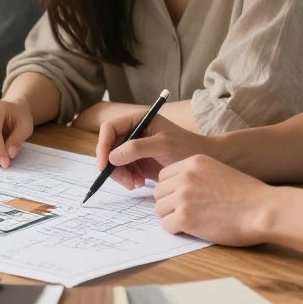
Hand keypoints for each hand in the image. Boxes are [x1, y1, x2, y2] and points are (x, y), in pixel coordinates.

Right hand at [94, 108, 212, 189]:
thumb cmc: (186, 147)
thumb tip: (112, 156)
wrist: (200, 162)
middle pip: (109, 147)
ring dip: (121, 175)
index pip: (109, 128)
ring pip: (113, 162)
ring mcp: (134, 147)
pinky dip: (127, 179)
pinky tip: (139, 183)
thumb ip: (137, 148)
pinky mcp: (137, 161)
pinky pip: (123, 171)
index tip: (104, 164)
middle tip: (126, 181)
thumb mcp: (163, 145)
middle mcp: (133, 131)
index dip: (102, 145)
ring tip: (136, 184)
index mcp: (137, 119)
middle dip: (113, 166)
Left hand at [154, 155, 272, 246]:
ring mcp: (183, 196)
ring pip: (160, 209)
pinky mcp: (185, 217)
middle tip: (184, 213)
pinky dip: (176, 230)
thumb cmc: (248, 195)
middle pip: (159, 192)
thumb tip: (179, 190)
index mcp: (194, 162)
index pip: (164, 175)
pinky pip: (166, 225)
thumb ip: (198, 177)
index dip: (171, 190)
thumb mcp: (219, 172)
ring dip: (171, 217)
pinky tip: (192, 230)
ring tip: (190, 222)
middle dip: (168, 204)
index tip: (181, 199)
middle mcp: (185, 176)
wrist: (263, 210)